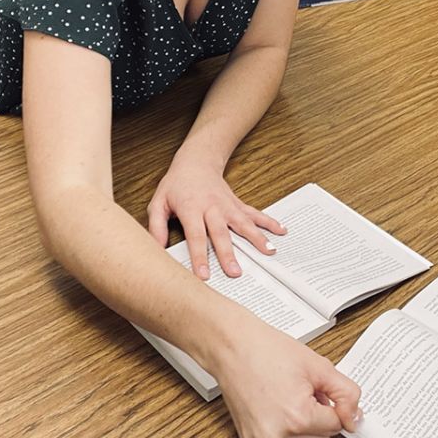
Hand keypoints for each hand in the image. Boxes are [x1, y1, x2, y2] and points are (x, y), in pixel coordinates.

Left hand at [147, 153, 284, 278]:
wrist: (196, 161)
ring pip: (243, 224)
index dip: (200, 256)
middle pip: (222, 234)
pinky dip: (268, 222)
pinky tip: (281, 230)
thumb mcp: (158, 203)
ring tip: (269, 252)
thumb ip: (156, 227)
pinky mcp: (237, 204)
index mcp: (191, 209)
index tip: (204, 275)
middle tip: (236, 272)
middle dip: (229, 254)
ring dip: (257, 238)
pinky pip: (254, 214)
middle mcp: (212, 208)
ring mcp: (227, 206)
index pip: (196, 236)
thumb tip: (156, 250)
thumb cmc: (175, 185)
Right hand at [214, 314, 361, 437]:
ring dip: (306, 424)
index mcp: (297, 418)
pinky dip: (286, 427)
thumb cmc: (270, 351)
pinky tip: (277, 403)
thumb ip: (346, 394)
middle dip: (322, 417)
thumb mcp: (320, 367)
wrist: (233, 347)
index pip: (337, 425)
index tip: (324, 390)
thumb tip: (355, 419)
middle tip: (308, 390)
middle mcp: (277, 435)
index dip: (335, 405)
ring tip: (293, 395)